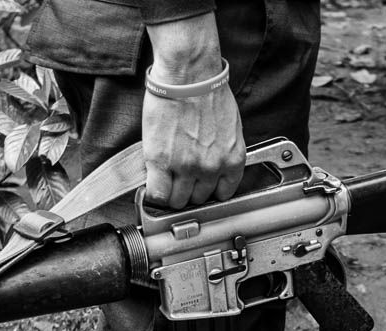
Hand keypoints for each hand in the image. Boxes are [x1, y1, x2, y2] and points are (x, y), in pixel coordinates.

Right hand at [143, 14, 244, 208]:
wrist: (189, 74)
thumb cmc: (208, 92)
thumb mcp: (229, 129)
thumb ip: (222, 153)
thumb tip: (209, 168)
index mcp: (233, 160)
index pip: (223, 194)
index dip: (209, 191)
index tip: (200, 187)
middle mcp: (212, 168)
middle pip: (198, 199)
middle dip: (189, 190)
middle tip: (179, 179)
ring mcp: (186, 167)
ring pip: (177, 200)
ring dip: (170, 192)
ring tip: (165, 179)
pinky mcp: (161, 162)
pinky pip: (157, 194)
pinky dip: (153, 193)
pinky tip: (152, 184)